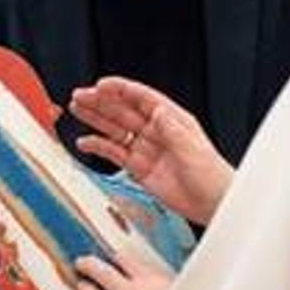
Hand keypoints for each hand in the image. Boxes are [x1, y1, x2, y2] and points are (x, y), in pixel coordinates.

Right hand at [69, 76, 233, 225]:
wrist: (212, 203)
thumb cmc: (211, 175)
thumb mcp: (192, 148)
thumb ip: (172, 130)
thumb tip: (157, 112)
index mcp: (171, 119)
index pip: (141, 98)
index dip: (120, 89)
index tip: (100, 85)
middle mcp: (156, 131)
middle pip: (123, 111)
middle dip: (100, 102)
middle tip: (80, 96)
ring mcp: (146, 148)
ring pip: (115, 129)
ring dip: (95, 119)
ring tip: (77, 110)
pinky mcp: (138, 168)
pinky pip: (114, 153)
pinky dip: (98, 146)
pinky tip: (85, 141)